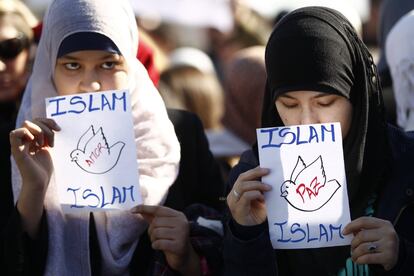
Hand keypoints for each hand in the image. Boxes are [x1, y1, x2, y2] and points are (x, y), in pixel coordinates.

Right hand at [10, 118, 59, 237]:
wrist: (40, 182)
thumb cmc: (45, 168)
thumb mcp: (49, 148)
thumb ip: (49, 136)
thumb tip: (55, 126)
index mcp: (32, 139)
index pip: (37, 120)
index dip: (48, 121)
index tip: (59, 129)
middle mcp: (25, 140)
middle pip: (33, 120)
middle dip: (46, 127)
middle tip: (52, 142)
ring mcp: (20, 144)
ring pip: (26, 124)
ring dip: (40, 131)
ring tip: (45, 145)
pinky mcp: (17, 151)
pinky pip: (14, 134)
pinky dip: (26, 134)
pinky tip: (36, 144)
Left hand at [131, 205, 199, 275]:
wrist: (184, 256)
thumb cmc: (171, 239)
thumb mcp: (163, 226)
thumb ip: (152, 217)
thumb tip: (138, 209)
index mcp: (178, 215)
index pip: (159, 209)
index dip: (145, 208)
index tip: (132, 210)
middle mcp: (182, 223)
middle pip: (156, 222)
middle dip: (151, 231)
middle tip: (156, 237)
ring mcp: (182, 234)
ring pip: (156, 232)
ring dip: (153, 239)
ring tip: (159, 242)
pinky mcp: (179, 245)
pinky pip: (159, 243)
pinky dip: (155, 246)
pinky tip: (160, 247)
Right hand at [227, 166, 270, 225]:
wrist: (252, 232)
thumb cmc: (257, 214)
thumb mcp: (259, 199)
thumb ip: (260, 189)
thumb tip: (270, 177)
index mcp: (237, 191)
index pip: (243, 177)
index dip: (254, 171)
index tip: (266, 168)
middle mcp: (233, 195)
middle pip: (242, 178)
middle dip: (255, 173)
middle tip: (268, 172)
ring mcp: (233, 202)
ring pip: (242, 186)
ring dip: (257, 184)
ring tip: (268, 187)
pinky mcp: (237, 209)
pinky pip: (245, 197)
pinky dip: (255, 194)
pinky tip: (262, 197)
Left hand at [343, 217, 398, 270]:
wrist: (397, 255)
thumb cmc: (381, 241)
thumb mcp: (376, 231)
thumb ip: (363, 229)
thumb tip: (347, 231)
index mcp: (384, 224)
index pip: (363, 221)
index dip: (351, 226)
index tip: (344, 232)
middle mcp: (388, 233)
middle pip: (361, 235)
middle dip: (353, 243)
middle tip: (352, 248)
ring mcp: (389, 245)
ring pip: (362, 247)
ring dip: (355, 253)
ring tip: (354, 255)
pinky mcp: (388, 257)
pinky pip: (367, 258)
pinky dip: (359, 260)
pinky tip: (358, 260)